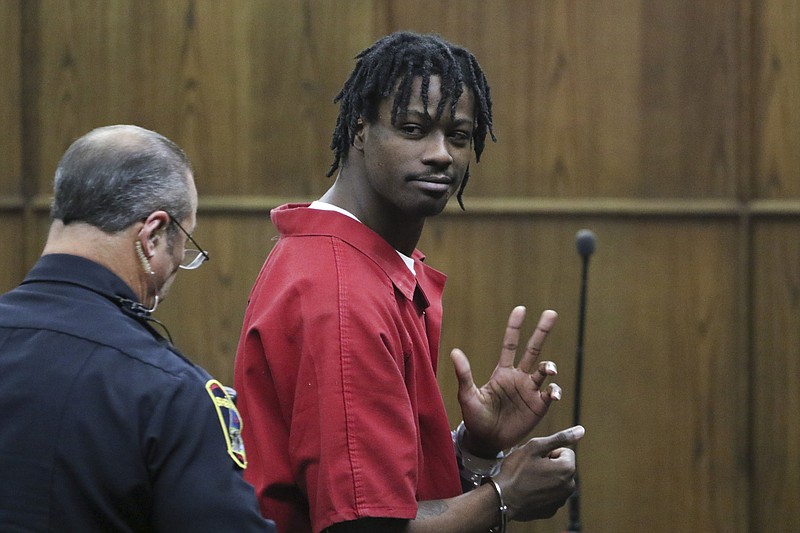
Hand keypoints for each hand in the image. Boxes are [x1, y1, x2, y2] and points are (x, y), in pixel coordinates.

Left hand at [450, 306, 560, 454]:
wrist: (487, 441)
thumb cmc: (475, 417)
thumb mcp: (467, 396)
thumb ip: (464, 374)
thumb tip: (454, 351)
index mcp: (502, 372)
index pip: (510, 344)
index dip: (515, 327)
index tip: (521, 309)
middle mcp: (519, 377)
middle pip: (533, 349)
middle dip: (542, 331)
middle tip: (551, 312)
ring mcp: (530, 391)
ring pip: (544, 371)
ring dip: (548, 367)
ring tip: (548, 369)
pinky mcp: (539, 406)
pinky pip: (550, 393)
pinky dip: (554, 391)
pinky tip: (552, 394)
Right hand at [497, 425, 583, 520]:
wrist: (502, 499)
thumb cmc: (516, 471)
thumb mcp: (535, 447)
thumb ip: (560, 438)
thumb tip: (581, 430)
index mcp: (567, 469)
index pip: (565, 451)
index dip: (548, 452)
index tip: (536, 458)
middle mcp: (569, 487)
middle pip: (562, 466)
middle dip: (549, 465)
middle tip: (530, 468)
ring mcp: (560, 500)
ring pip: (556, 480)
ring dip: (546, 478)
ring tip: (528, 479)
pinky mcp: (551, 510)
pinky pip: (549, 494)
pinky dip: (541, 491)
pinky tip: (528, 490)